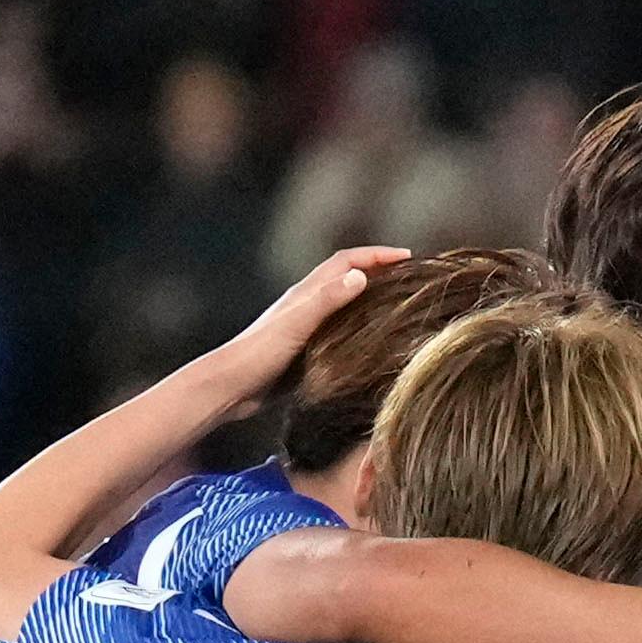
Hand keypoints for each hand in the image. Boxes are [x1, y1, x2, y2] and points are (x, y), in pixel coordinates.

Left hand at [227, 245, 407, 378]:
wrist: (231, 387)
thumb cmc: (260, 355)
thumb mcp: (297, 324)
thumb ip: (327, 300)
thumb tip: (361, 276)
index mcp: (306, 293)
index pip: (347, 262)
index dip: (377, 255)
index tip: (407, 256)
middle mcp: (307, 305)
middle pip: (347, 277)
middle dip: (378, 270)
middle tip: (410, 276)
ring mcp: (307, 327)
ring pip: (345, 303)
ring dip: (371, 297)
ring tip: (400, 304)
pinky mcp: (306, 349)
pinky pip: (342, 329)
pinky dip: (361, 325)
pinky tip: (373, 341)